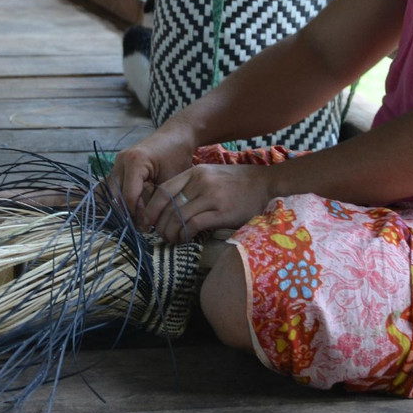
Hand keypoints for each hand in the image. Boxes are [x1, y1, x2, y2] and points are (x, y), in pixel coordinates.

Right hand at [111, 120, 197, 217]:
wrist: (176, 136)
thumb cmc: (177, 156)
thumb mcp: (170, 181)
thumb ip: (157, 200)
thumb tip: (146, 223)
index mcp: (135, 161)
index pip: (129, 196)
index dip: (137, 214)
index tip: (148, 226)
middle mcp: (121, 160)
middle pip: (115, 196)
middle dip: (127, 213)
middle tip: (141, 226)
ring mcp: (117, 163)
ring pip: (109, 192)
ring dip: (120, 207)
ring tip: (134, 219)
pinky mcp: (117, 167)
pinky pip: (110, 187)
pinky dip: (116, 199)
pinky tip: (127, 210)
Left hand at [143, 162, 275, 243]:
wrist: (265, 183)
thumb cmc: (236, 183)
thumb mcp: (210, 175)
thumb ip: (191, 186)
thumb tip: (168, 207)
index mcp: (195, 172)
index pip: (163, 191)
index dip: (150, 209)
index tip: (147, 222)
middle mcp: (200, 182)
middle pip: (167, 206)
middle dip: (159, 225)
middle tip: (160, 235)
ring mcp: (211, 196)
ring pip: (178, 217)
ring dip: (170, 233)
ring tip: (172, 240)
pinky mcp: (222, 212)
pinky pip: (193, 225)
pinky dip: (184, 235)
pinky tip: (185, 240)